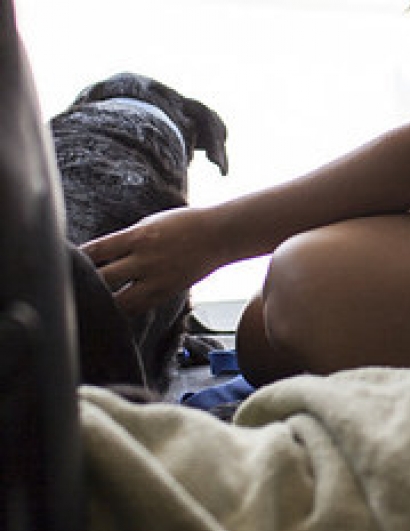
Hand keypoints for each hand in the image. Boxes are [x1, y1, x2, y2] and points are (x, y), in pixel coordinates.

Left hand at [82, 205, 215, 315]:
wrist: (218, 235)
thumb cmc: (183, 224)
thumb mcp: (150, 223)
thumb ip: (126, 240)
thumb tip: (99, 254)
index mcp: (139, 235)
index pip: (98, 249)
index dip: (80, 257)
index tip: (69, 261)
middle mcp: (146, 259)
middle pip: (104, 278)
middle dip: (89, 281)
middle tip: (77, 285)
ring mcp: (157, 279)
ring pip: (120, 301)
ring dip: (107, 300)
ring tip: (96, 300)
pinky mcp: (167, 293)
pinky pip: (139, 308)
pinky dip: (126, 307)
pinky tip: (117, 306)